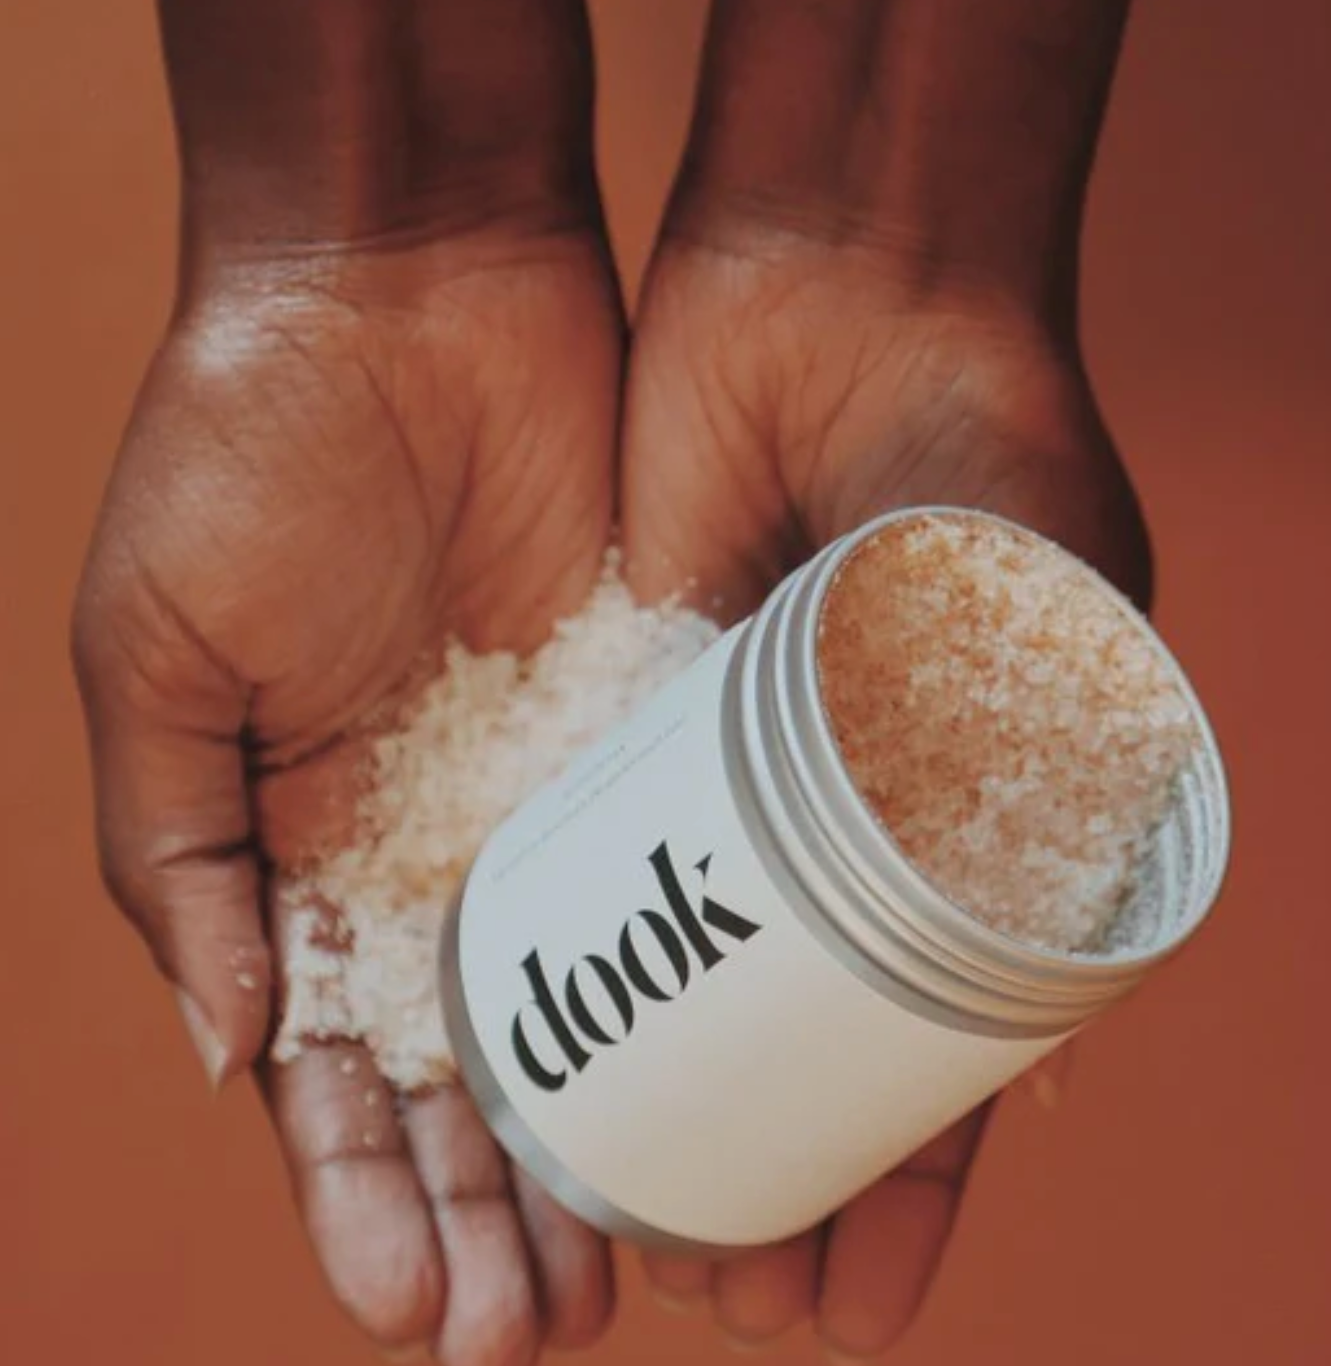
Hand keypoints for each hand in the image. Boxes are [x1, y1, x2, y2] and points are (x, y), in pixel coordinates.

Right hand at [72, 219, 620, 1361]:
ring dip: (597, 1146)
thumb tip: (224, 1053)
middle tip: (538, 1336)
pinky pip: (679, 880)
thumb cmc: (247, 458)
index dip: (360, 1196)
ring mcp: (550, 795)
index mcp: (301, 856)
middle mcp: (434, 848)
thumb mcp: (158, 661)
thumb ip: (174, 862)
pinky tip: (720, 1094)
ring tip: (628, 1278)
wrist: (408, 296)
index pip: (331, 1073)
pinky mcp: (650, 727)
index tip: (405, 1308)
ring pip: (587, 1011)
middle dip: (490, 1212)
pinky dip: (692, 991)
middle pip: (468, 1076)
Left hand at [619, 158, 1148, 1365]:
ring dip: (629, 1115)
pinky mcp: (610, 724)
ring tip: (584, 1243)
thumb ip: (1049, 759)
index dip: (899, 1185)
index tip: (852, 1297)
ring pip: (660, 991)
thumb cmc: (977, 428)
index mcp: (962, 850)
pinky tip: (513, 1082)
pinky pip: (567, 873)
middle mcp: (831, 835)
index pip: (930, 1064)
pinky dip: (546, 979)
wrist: (831, 283)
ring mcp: (714, 788)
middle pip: (781, 1050)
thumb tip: (1033, 959)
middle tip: (705, 1301)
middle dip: (747, 1182)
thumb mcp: (1047, 611)